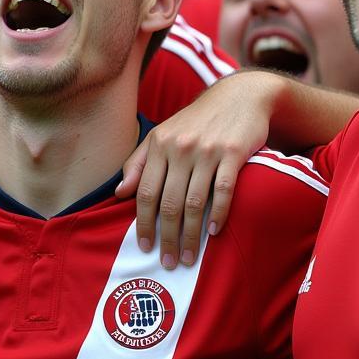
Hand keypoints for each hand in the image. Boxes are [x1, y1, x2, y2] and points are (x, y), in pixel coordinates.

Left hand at [116, 71, 277, 269]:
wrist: (239, 96)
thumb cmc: (197, 121)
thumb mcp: (162, 134)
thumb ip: (139, 163)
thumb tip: (119, 193)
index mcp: (159, 144)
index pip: (145, 191)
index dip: (143, 222)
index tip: (145, 247)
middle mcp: (180, 147)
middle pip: (169, 202)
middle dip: (167, 237)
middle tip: (168, 262)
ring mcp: (207, 150)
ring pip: (194, 202)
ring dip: (191, 235)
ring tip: (189, 256)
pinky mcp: (233, 153)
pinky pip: (223, 190)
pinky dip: (218, 214)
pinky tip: (214, 232)